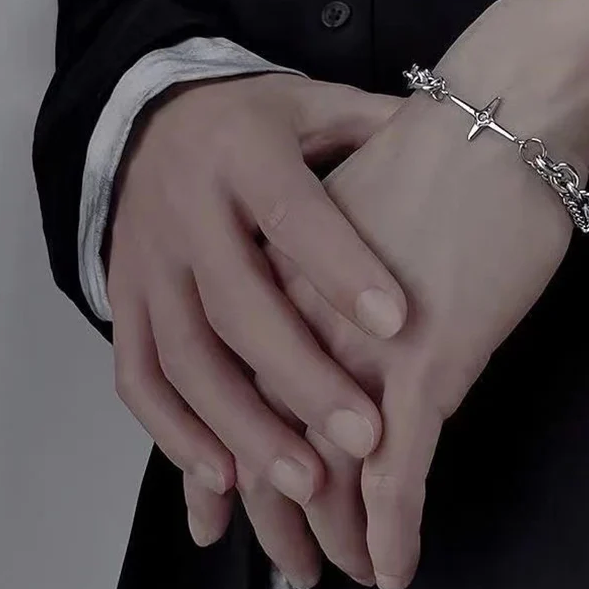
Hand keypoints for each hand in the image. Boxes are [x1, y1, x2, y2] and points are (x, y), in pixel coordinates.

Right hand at [106, 72, 406, 587]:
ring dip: (240, 425)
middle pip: (236, 303)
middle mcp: (185, 209)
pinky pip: (137, 375)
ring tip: (304, 482)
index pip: (293, 215)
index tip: (398, 322)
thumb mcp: (313, 105)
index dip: (340, 269)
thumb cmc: (254, 121)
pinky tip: (221, 480)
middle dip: (299, 376)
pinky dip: (173, 432)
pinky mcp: (124, 299)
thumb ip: (376, 128)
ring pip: (184, 355)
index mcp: (243, 153)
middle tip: (365, 438)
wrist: (153, 121)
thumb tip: (464, 132)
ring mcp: (146, 261)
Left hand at [272, 0, 588, 588]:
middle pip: (274, 437)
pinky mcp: (430, 364)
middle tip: (291, 558)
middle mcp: (309, 316)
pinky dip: (394, 526)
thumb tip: (343, 303)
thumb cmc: (445, 157)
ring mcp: (366, 344)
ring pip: (332, 468)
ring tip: (338, 567)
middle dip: (280, 512)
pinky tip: (394, 564)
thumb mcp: (365, 212)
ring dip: (335, 531)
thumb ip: (337, 263)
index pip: (247, 384)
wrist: (503, 113)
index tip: (245, 495)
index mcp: (286, 276)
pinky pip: (401, 471)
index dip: (243, 452)